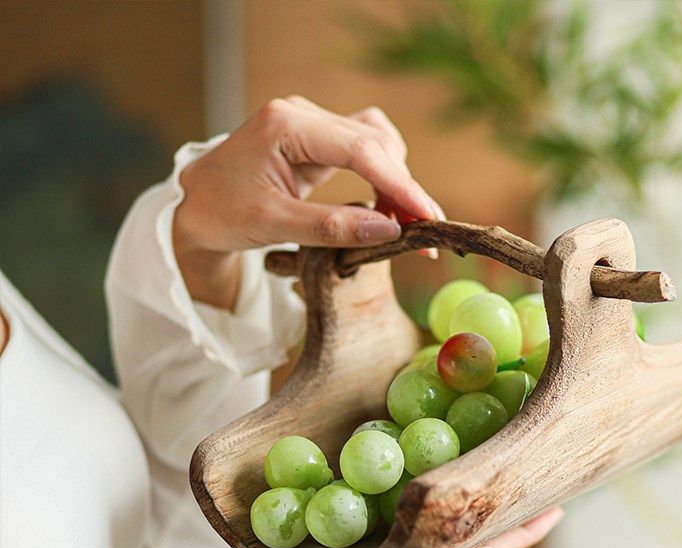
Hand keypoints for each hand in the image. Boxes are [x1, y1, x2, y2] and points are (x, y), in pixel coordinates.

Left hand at [173, 96, 442, 307]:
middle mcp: (303, 115)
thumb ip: (331, 226)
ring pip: (374, 143)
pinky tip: (384, 208)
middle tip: (421, 234)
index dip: (399, 184)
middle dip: (402, 188)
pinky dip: (380, 178)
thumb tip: (388, 230)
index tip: (426, 217)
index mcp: (287, 124)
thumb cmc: (220, 211)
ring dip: (395, 181)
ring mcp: (311, 125)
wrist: (192, 206)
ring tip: (402, 224)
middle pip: (374, 142)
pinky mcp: (316, 142)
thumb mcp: (273, 224)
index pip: (360, 148)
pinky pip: (362, 152)